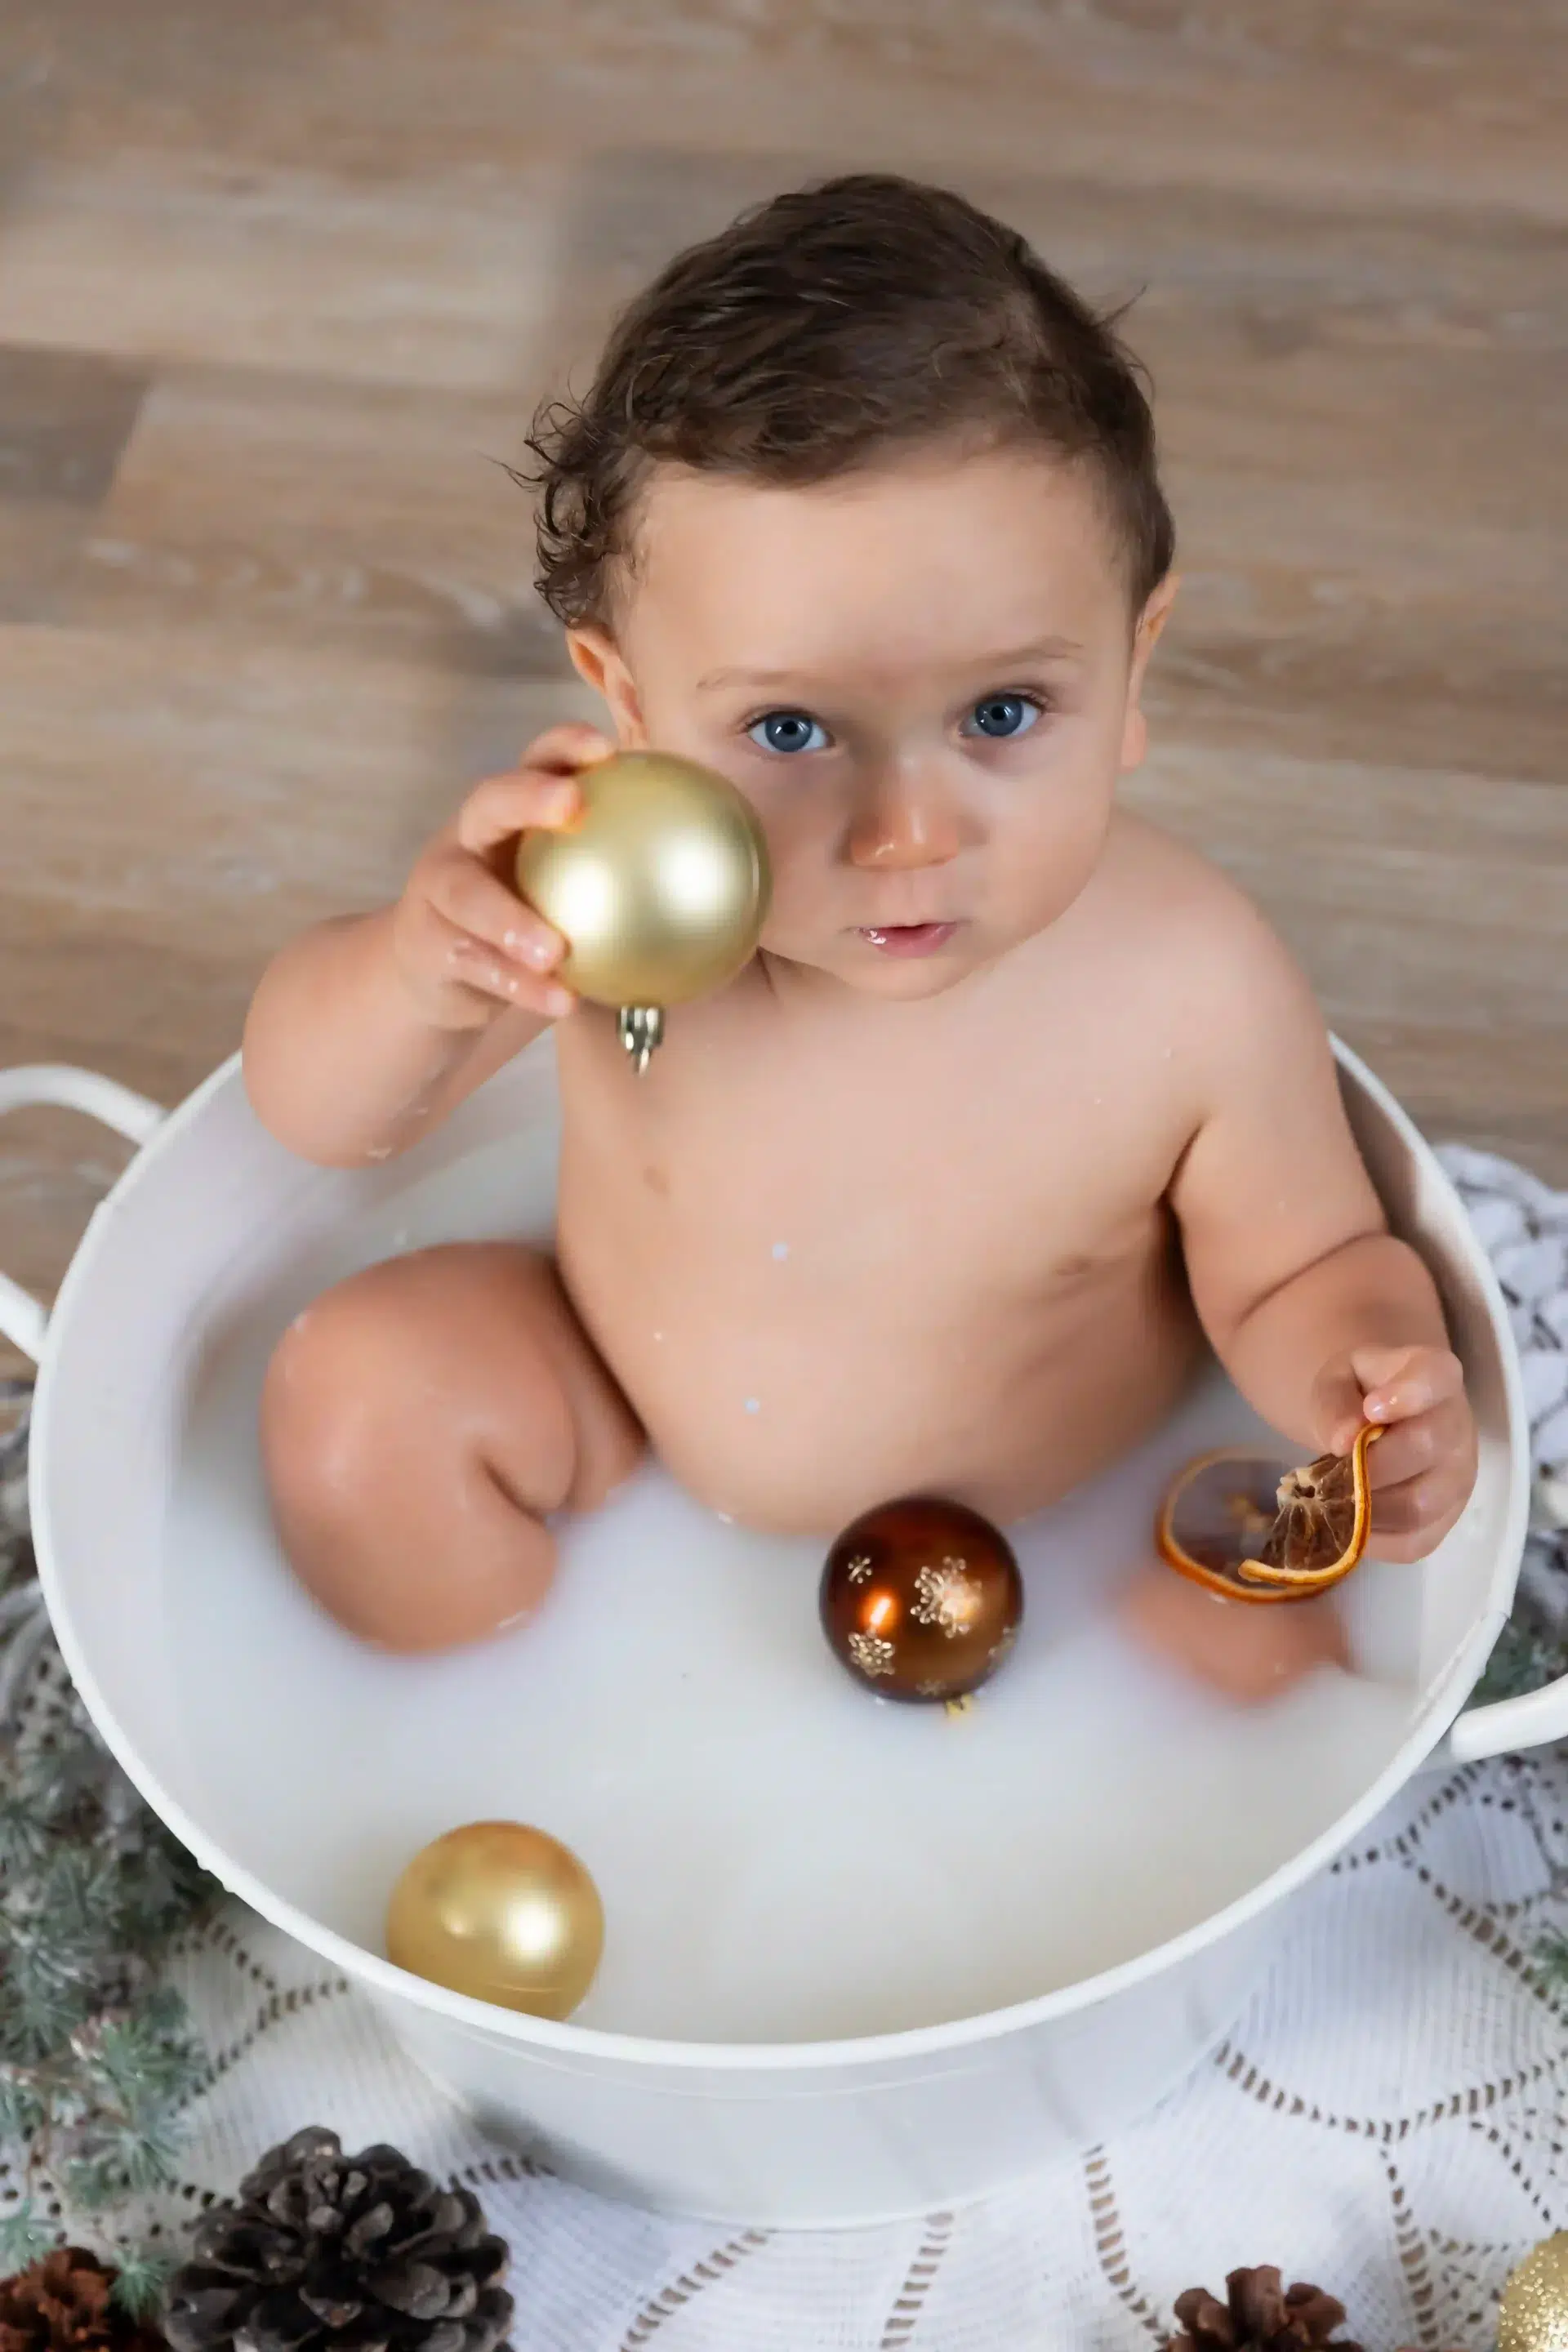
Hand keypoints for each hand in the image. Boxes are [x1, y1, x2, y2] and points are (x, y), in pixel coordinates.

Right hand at [389, 722, 613, 1030]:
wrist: (444, 973)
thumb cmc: (531, 918)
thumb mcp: (575, 890)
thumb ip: (631, 874)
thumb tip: (736, 876)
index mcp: (511, 814)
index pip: (536, 762)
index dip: (565, 748)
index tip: (607, 750)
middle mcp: (468, 839)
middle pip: (487, 802)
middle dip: (526, 797)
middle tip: (569, 806)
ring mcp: (442, 891)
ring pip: (468, 895)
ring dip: (510, 918)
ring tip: (554, 948)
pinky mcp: (430, 945)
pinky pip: (476, 964)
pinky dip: (518, 985)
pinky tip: (560, 1002)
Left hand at [1310, 1343, 1476, 1562]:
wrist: (1383, 1420)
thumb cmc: (1361, 1393)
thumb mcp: (1337, 1380)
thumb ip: (1336, 1401)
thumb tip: (1343, 1440)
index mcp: (1436, 1375)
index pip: (1436, 1378)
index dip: (1410, 1393)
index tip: (1372, 1407)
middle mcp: (1459, 1427)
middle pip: (1424, 1448)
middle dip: (1368, 1464)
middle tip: (1326, 1471)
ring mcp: (1459, 1478)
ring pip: (1420, 1505)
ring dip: (1365, 1507)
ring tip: (1329, 1498)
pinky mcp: (1447, 1520)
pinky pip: (1413, 1542)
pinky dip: (1372, 1540)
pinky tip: (1346, 1523)